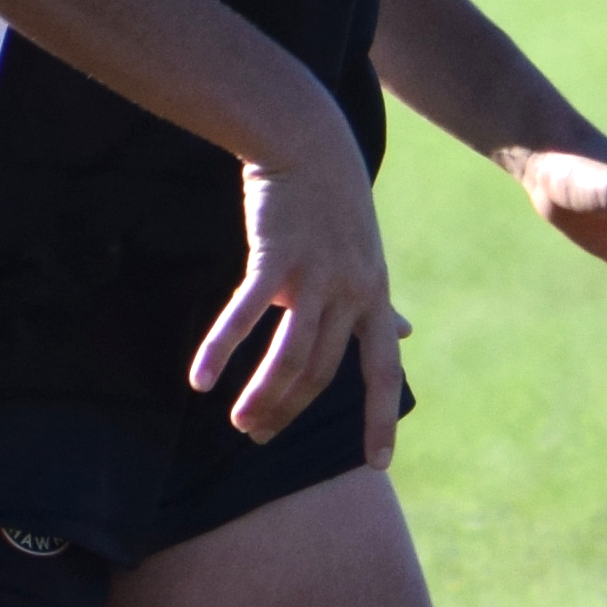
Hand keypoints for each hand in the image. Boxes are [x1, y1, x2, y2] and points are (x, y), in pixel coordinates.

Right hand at [190, 106, 409, 461]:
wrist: (308, 143)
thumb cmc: (335, 203)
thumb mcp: (367, 256)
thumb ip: (378, 302)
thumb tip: (406, 333)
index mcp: (373, 296)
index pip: (383, 371)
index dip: (382, 418)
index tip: (378, 463)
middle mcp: (351, 292)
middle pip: (321, 373)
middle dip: (291, 412)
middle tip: (259, 437)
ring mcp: (314, 275)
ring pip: (290, 356)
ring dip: (262, 396)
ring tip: (238, 423)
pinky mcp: (274, 257)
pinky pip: (246, 315)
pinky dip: (221, 349)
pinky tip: (200, 378)